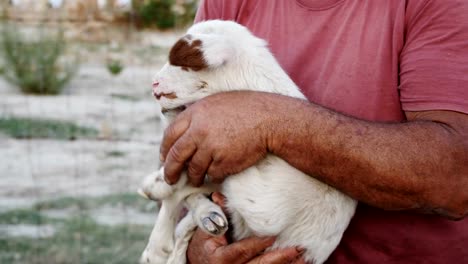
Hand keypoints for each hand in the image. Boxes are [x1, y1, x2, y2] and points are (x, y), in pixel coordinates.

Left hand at [161, 91, 287, 185]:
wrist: (269, 119)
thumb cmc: (246, 109)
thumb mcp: (217, 103)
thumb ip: (198, 116)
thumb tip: (183, 133)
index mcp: (195, 114)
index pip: (169, 135)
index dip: (165, 149)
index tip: (164, 158)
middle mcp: (198, 131)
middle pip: (175, 156)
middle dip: (170, 170)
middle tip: (170, 178)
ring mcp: (210, 148)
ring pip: (193, 169)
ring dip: (193, 177)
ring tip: (195, 179)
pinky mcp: (223, 162)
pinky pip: (212, 174)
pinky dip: (214, 175)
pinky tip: (219, 171)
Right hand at [187, 193, 305, 263]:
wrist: (202, 263)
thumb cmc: (206, 243)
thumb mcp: (206, 228)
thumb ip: (214, 214)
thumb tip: (218, 196)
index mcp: (220, 258)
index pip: (241, 250)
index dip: (257, 244)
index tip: (272, 236)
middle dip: (279, 258)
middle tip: (297, 248)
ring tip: (304, 256)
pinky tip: (299, 261)